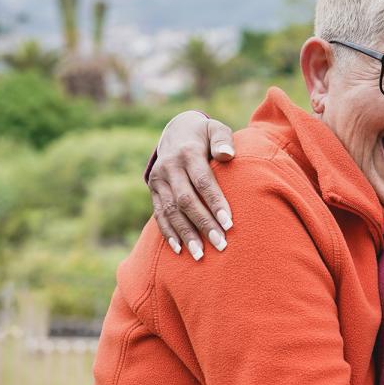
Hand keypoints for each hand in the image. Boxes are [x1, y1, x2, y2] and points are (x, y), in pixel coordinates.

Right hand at [149, 110, 235, 260]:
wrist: (176, 131)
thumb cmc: (205, 134)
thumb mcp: (215, 128)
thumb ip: (222, 140)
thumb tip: (227, 155)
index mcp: (187, 153)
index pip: (202, 181)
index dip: (215, 203)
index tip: (229, 224)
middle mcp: (169, 167)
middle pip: (186, 200)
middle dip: (203, 224)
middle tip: (220, 244)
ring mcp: (159, 179)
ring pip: (170, 211)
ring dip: (186, 234)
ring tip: (201, 256)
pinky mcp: (153, 189)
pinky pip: (159, 214)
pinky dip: (169, 232)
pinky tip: (180, 250)